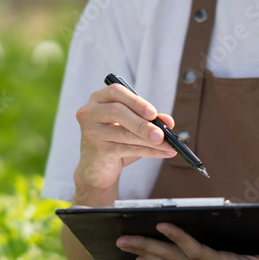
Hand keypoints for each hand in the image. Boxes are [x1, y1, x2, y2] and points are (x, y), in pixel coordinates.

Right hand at [73, 83, 176, 202]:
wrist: (97, 167)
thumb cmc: (115, 141)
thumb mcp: (133, 127)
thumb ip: (150, 120)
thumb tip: (168, 121)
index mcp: (98, 99)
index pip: (116, 92)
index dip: (136, 101)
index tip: (153, 113)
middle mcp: (90, 112)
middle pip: (117, 112)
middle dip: (142, 123)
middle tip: (161, 134)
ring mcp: (91, 132)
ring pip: (123, 133)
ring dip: (148, 140)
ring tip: (168, 145)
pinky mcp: (96, 150)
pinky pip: (125, 149)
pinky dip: (148, 151)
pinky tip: (162, 153)